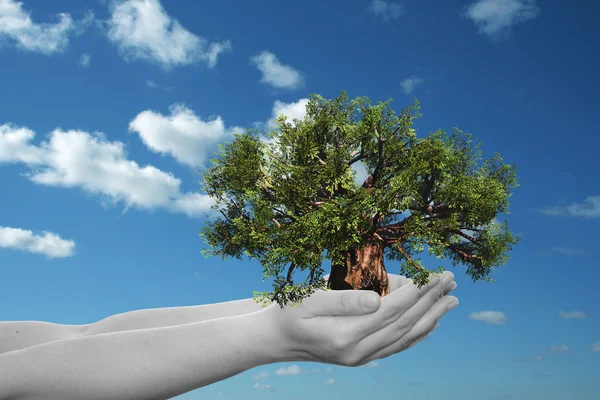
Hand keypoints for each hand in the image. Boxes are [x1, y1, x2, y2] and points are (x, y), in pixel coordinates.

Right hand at [266, 271, 457, 366]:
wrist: (276, 340)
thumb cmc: (289, 311)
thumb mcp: (310, 299)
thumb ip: (345, 300)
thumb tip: (380, 298)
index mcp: (346, 335)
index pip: (393, 311)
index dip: (418, 292)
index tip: (435, 275)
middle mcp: (358, 352)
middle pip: (405, 324)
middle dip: (431, 301)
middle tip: (451, 281)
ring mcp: (362, 358)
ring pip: (405, 338)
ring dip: (432, 317)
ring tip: (451, 300)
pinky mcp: (362, 358)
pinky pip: (397, 346)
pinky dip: (417, 334)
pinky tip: (431, 324)